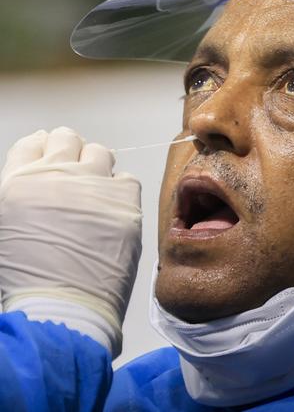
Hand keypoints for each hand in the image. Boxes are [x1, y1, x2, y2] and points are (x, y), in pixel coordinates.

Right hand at [0, 127, 141, 356]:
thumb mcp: (5, 229)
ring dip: (96, 165)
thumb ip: (19, 199)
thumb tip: (34, 186)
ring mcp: (94, 186)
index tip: (48, 157)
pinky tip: (114, 209)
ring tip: (94, 189)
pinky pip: (127, 180)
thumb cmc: (24, 281)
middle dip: (69, 149)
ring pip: (100, 153)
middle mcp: (56, 175)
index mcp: (18, 182)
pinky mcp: (125, 202)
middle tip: (73, 170)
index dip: (41, 148)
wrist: (62, 307)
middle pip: (66, 139)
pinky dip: (120, 190)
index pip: (31, 144)